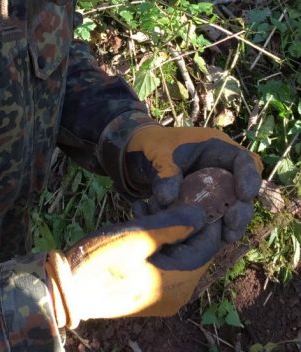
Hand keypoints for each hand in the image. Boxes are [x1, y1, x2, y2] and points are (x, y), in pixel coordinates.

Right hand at [46, 205, 220, 328]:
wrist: (69, 290)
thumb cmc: (102, 260)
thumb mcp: (139, 235)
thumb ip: (174, 223)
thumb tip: (202, 213)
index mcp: (181, 280)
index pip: (208, 243)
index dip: (205, 215)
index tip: (195, 191)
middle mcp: (179, 293)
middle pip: (193, 249)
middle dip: (181, 220)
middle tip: (162, 196)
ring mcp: (163, 296)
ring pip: (177, 254)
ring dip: (165, 228)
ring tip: (145, 206)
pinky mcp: (148, 293)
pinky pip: (163, 263)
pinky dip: (155, 243)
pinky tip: (138, 222)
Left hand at [124, 126, 262, 241]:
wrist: (139, 158)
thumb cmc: (153, 146)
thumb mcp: (157, 153)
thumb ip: (165, 172)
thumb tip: (167, 200)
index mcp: (217, 149)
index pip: (244, 160)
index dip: (249, 177)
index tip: (244, 194)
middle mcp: (221, 171)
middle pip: (242, 191)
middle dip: (242, 209)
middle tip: (233, 222)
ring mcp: (215, 192)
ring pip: (232, 211)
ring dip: (232, 225)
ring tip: (226, 237)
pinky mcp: (205, 209)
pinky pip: (214, 222)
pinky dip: (212, 232)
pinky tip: (209, 242)